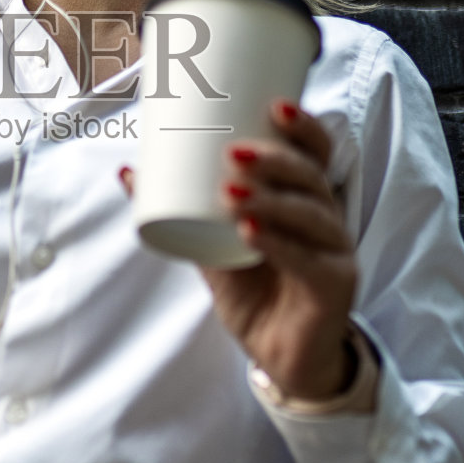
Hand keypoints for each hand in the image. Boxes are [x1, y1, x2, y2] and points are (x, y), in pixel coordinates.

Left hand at [119, 100, 356, 399]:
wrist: (280, 357)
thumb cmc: (254, 292)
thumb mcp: (212, 247)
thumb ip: (180, 211)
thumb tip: (128, 171)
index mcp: (304, 199)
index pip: (317, 153)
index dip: (303, 127)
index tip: (274, 106)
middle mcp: (327, 219)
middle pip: (313, 176)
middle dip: (276, 159)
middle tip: (233, 153)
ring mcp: (335, 252)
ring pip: (311, 213)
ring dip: (271, 199)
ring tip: (231, 193)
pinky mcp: (335, 285)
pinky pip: (308, 259)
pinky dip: (279, 244)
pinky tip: (251, 233)